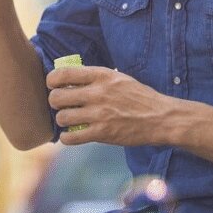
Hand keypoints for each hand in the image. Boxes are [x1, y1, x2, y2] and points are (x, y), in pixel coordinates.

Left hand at [47, 66, 173, 146]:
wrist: (161, 118)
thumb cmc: (138, 97)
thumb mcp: (118, 78)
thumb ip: (95, 77)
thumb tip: (71, 77)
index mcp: (100, 76)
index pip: (63, 74)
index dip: (52, 80)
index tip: (53, 85)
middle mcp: (97, 94)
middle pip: (57, 97)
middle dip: (55, 102)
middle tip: (61, 105)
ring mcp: (99, 114)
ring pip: (62, 118)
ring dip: (62, 120)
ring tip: (69, 120)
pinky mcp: (102, 134)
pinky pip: (71, 138)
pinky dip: (67, 138)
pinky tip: (72, 135)